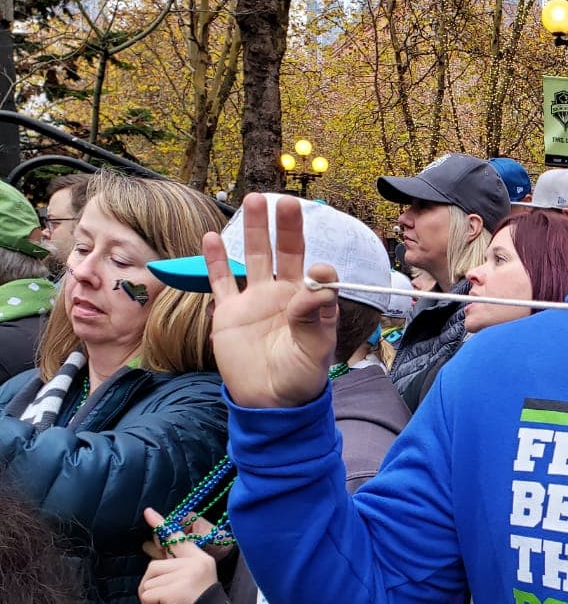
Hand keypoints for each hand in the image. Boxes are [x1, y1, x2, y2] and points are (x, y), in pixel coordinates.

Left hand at [137, 508, 219, 603]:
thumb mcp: (193, 581)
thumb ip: (176, 569)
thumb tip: (154, 562)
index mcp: (199, 558)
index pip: (178, 538)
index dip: (161, 525)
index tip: (148, 512)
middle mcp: (193, 563)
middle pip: (153, 567)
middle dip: (151, 587)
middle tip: (165, 602)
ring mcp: (185, 575)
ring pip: (147, 583)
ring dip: (151, 601)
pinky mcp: (175, 590)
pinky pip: (147, 596)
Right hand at [205, 193, 336, 406]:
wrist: (269, 403)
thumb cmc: (301, 378)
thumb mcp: (315, 352)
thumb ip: (314, 319)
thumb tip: (317, 284)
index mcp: (309, 304)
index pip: (317, 276)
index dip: (319, 271)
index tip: (317, 272)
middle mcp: (283, 295)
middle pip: (286, 253)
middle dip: (286, 227)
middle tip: (286, 202)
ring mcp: (255, 300)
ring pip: (255, 258)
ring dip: (255, 230)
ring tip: (254, 201)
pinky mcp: (229, 312)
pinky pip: (221, 281)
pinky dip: (216, 260)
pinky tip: (212, 237)